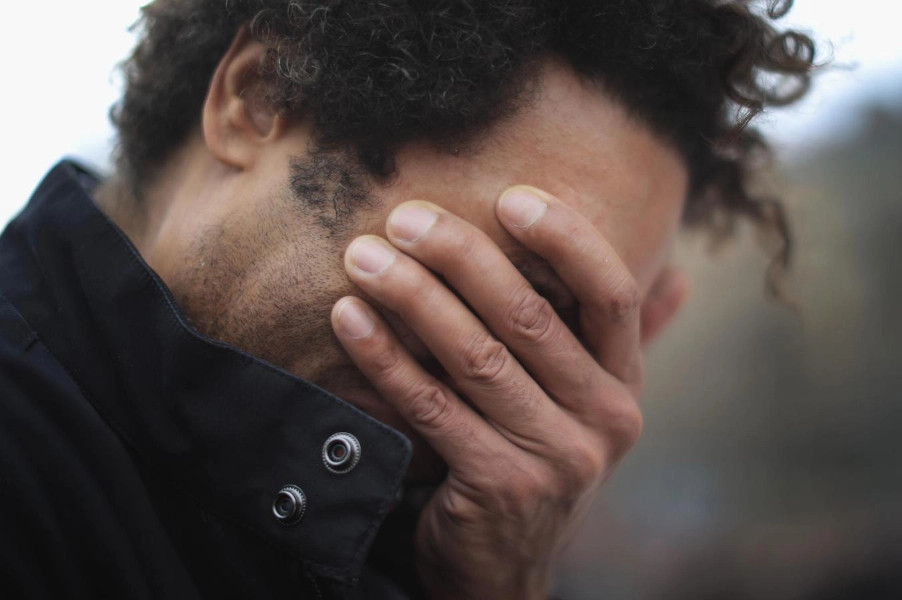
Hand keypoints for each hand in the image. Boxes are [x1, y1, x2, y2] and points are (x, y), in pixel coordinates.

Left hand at [331, 186, 644, 598]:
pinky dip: (385, 358)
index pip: (611, 294)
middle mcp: (604, 419)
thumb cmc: (536, 459)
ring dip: (411, 297)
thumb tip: (682, 278)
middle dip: (460, 254)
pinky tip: (349, 319)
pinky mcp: (500, 486)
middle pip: (530, 316)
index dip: (565, 238)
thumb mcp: (584, 406)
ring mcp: (556, 458)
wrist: (506, 568)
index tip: (510, 196)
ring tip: (362, 257)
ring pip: (474, 356)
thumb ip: (614, 343)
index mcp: (624, 385)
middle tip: (404, 217)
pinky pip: (431, 407)